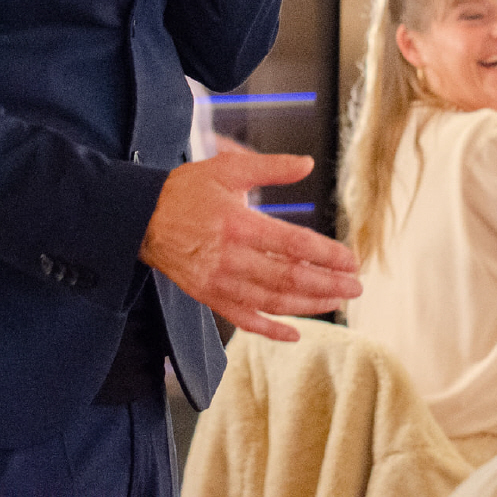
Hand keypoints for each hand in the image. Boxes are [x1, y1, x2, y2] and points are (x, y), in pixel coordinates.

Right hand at [139, 152, 361, 342]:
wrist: (140, 217)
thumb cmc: (186, 189)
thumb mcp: (227, 168)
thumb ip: (270, 167)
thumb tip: (308, 163)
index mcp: (238, 224)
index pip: (293, 245)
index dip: (326, 255)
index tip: (351, 261)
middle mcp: (230, 257)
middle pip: (288, 278)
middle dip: (327, 285)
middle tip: (356, 288)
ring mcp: (218, 281)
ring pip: (271, 301)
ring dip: (308, 306)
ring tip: (335, 303)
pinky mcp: (207, 296)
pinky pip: (243, 319)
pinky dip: (270, 329)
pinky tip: (294, 332)